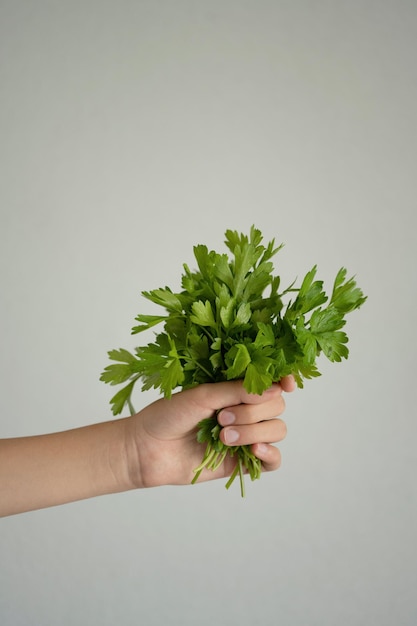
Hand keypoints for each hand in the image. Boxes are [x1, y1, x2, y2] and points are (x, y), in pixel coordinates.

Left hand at [128, 376, 294, 488]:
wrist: (147, 449)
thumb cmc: (168, 414)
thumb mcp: (203, 395)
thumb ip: (238, 391)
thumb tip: (276, 390)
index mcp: (235, 387)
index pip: (271, 381)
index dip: (283, 380)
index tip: (286, 384)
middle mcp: (245, 409)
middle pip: (276, 407)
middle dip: (253, 411)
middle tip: (221, 418)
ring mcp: (246, 436)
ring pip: (276, 430)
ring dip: (254, 432)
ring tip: (223, 437)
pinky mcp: (243, 462)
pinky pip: (273, 460)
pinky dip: (269, 453)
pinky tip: (253, 451)